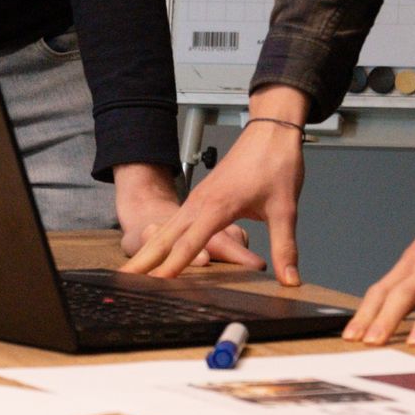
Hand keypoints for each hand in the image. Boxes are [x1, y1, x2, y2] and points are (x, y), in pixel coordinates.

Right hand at [125, 87, 306, 281]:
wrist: (271, 131)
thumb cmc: (276, 163)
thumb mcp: (285, 208)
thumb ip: (284, 246)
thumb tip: (290, 278)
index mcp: (218, 205)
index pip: (191, 243)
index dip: (173, 266)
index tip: (156, 284)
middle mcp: (201, 201)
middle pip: (167, 236)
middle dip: (145, 259)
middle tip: (125, 278)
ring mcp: (198, 197)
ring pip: (168, 227)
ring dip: (150, 249)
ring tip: (132, 270)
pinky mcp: (202, 196)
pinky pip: (176, 220)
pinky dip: (162, 237)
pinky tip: (158, 248)